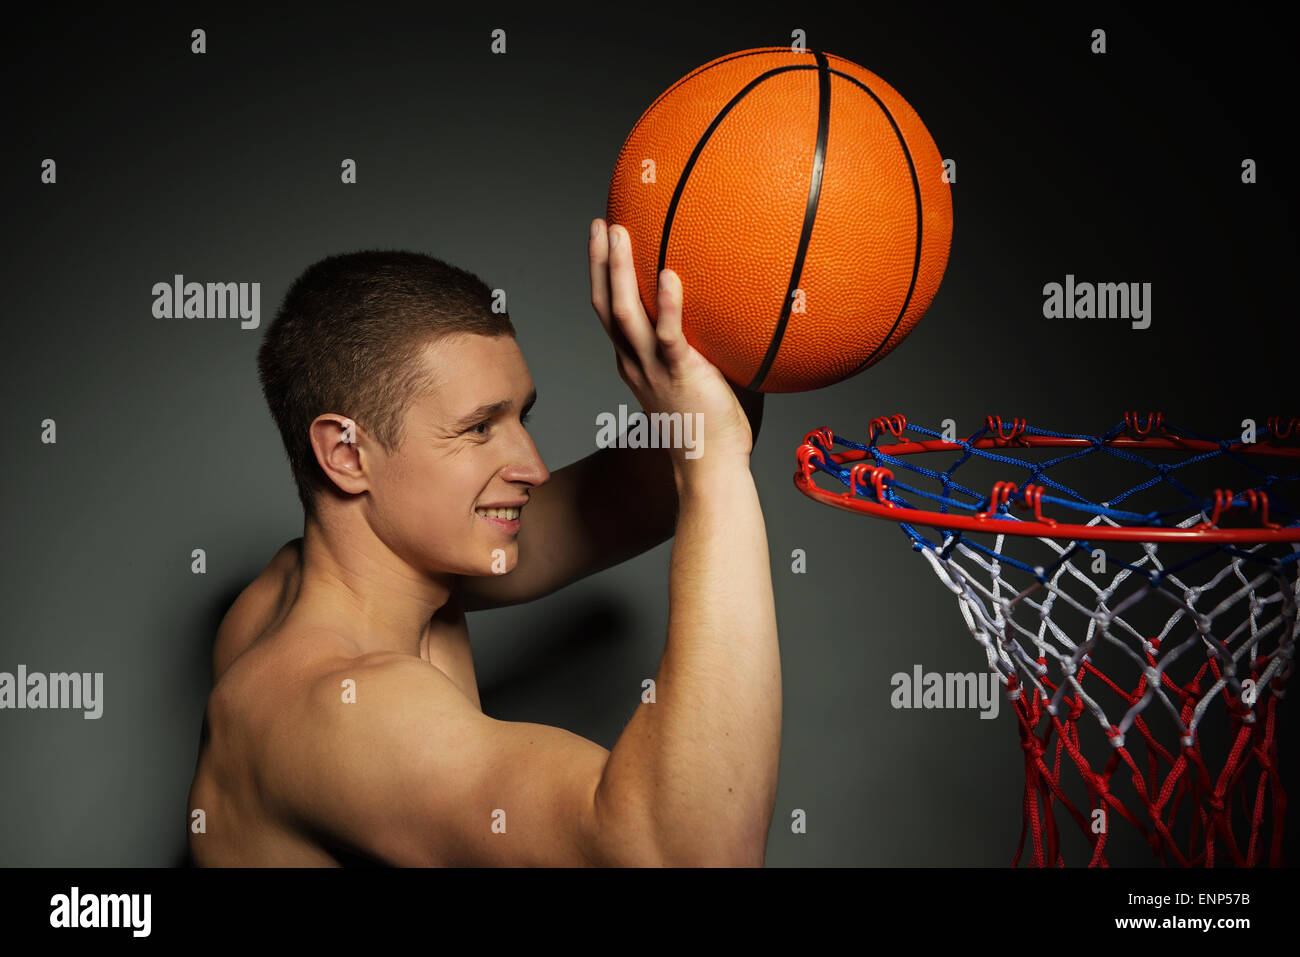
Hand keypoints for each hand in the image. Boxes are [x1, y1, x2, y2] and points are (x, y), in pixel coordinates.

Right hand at [589, 219, 753, 467]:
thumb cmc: (713, 428)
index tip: (605, 245)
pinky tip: (668, 275)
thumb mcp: (702, 379)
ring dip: (616, 270)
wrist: (711, 467)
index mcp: (636, 364)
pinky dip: (666, 304)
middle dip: (598, 262)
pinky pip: (669, 335)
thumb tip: (741, 312)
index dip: (603, 279)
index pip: (612, 315)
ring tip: (617, 233)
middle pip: (605, 305)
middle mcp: (636, 363)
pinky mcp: (679, 374)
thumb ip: (710, 346)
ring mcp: (654, 368)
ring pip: (624, 313)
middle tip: (600, 224)